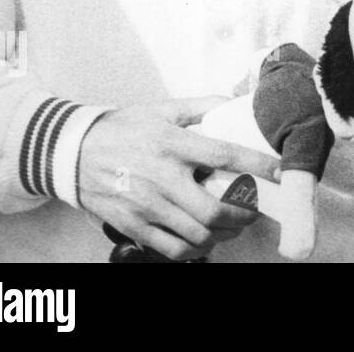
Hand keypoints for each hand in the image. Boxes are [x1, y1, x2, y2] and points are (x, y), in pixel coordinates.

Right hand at [79, 97, 280, 260]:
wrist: (71, 151)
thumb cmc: (122, 128)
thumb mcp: (163, 108)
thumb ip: (203, 106)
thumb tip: (237, 103)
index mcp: (173, 144)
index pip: (226, 155)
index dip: (259, 165)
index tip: (282, 171)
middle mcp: (162, 177)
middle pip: (215, 209)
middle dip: (243, 215)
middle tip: (253, 210)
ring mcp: (146, 206)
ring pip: (197, 234)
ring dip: (223, 234)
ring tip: (232, 226)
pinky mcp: (132, 226)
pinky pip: (172, 249)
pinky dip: (195, 249)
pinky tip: (204, 239)